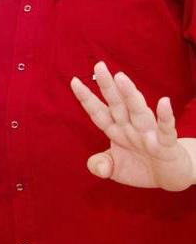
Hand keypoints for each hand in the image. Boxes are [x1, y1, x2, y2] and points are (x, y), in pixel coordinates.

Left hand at [70, 62, 193, 190]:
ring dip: (130, 95)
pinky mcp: (167, 145)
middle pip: (117, 104)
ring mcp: (149, 135)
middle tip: (98, 65)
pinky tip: (163, 102)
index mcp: (117, 131)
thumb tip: (96, 167)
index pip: (99, 112)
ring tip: (121, 78)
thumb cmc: (142, 168)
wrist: (170, 178)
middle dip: (107, 86)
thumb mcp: (116, 170)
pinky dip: (165, 117)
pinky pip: (166, 129)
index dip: (86, 98)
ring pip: (138, 111)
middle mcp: (132, 128)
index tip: (74, 81)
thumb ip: (102, 165)